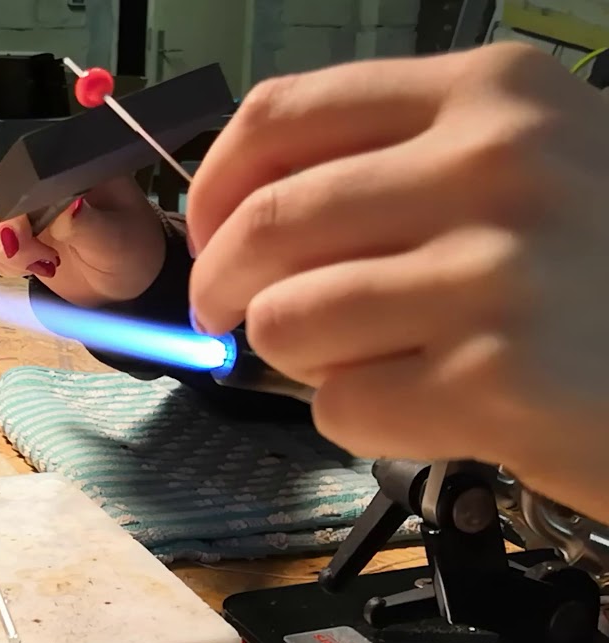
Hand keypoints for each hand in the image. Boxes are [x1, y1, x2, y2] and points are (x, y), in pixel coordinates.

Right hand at [0, 173, 166, 306]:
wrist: (126, 280)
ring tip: (44, 265)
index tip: (30, 242)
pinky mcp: (10, 234)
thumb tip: (64, 207)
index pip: (18, 172)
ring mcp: (19, 207)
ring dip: (4, 253)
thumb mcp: (115, 238)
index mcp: (63, 166)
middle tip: (42, 262)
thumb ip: (86, 223)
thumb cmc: (130, 249)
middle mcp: (35, 180)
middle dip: (6, 237)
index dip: (12, 207)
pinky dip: (1, 264)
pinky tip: (34, 268)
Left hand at [186, 42, 608, 521]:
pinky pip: (340, 405)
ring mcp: (500, 273)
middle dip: (222, 286)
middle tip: (232, 315)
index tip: (207, 233)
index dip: (212, 187)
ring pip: (286, 321)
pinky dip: (359, 417)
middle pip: (265, 225)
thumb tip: (234, 214)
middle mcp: (497, 166)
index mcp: (490, 94)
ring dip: (300, 356)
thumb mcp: (526, 164)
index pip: (279, 116)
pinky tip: (428, 403)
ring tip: (370, 357)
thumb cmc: (607, 266)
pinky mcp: (500, 380)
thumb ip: (391, 167)